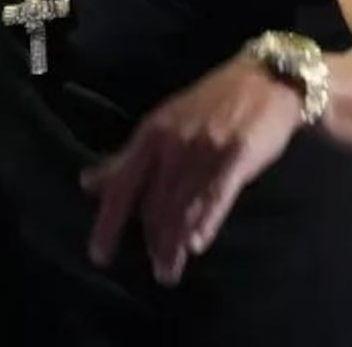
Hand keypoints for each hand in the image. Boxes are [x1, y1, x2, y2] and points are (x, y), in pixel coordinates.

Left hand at [80, 54, 305, 285]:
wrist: (264, 77)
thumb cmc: (211, 102)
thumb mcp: (163, 124)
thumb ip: (128, 158)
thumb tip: (87, 183)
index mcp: (151, 135)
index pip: (122, 184)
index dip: (108, 221)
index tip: (99, 255)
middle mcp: (172, 143)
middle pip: (154, 202)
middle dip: (151, 241)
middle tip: (157, 273)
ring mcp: (204, 148)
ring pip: (181, 204)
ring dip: (174, 242)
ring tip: (170, 271)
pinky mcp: (236, 155)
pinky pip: (216, 194)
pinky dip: (204, 221)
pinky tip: (197, 245)